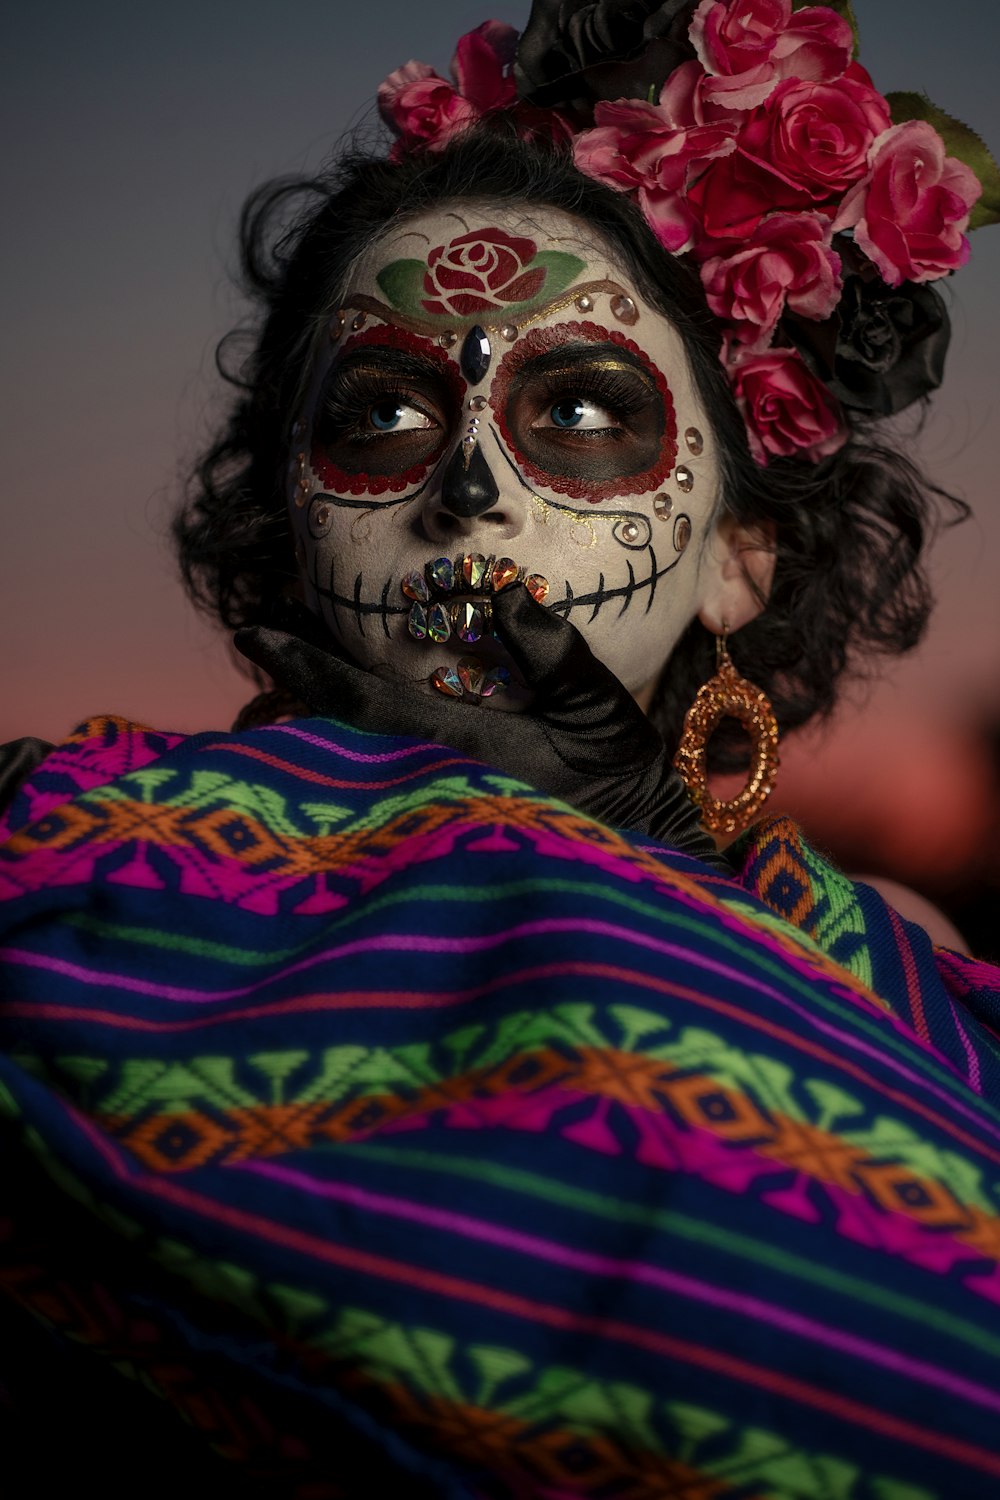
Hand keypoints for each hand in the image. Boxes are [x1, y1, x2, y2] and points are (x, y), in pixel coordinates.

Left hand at [235, 591, 726, 868]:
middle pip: (341, 739)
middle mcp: (437, 786)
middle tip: (260, 642)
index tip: (254, 633)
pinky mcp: (441, 828)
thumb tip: (502, 596)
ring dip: (317, 723)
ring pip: (352, 767)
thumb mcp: (603, 709)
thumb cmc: (623, 779)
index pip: (369, 705)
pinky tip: (337, 733)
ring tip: (282, 679)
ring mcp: (433, 815)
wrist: (640, 857)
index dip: (309, 669)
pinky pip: (377, 789)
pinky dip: (350, 754)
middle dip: (297, 693)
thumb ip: (555, 653)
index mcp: (468, 752)